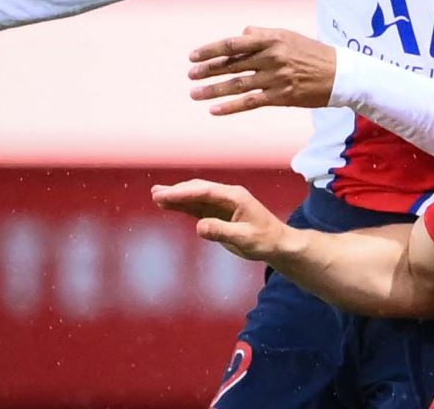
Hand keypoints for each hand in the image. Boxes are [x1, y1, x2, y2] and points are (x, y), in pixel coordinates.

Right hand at [152, 180, 288, 260]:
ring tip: (156, 195)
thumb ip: (221, 231)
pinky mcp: (219, 213)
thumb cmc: (264, 240)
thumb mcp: (244, 239)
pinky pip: (197, 207)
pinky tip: (169, 205)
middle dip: (177, 191)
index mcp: (235, 197)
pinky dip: (183, 205)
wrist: (277, 243)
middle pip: (198, 189)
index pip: (205, 191)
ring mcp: (222, 204)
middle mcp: (228, 196)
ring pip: (196, 197)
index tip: (166, 195)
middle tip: (156, 194)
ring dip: (177, 196)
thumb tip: (198, 226)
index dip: (184, 193)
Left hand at [188, 27, 336, 114]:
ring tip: (195, 94)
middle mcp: (272, 57)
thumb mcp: (289, 36)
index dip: (211, 50)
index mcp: (272, 40)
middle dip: (208, 70)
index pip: (233, 44)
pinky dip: (230, 107)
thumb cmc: (313, 53)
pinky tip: (214, 110)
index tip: (193, 56)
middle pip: (232, 64)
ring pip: (237, 84)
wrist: (340, 74)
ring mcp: (276, 78)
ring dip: (213, 90)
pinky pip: (250, 102)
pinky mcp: (281, 96)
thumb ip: (262, 34)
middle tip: (191, 75)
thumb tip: (241, 34)